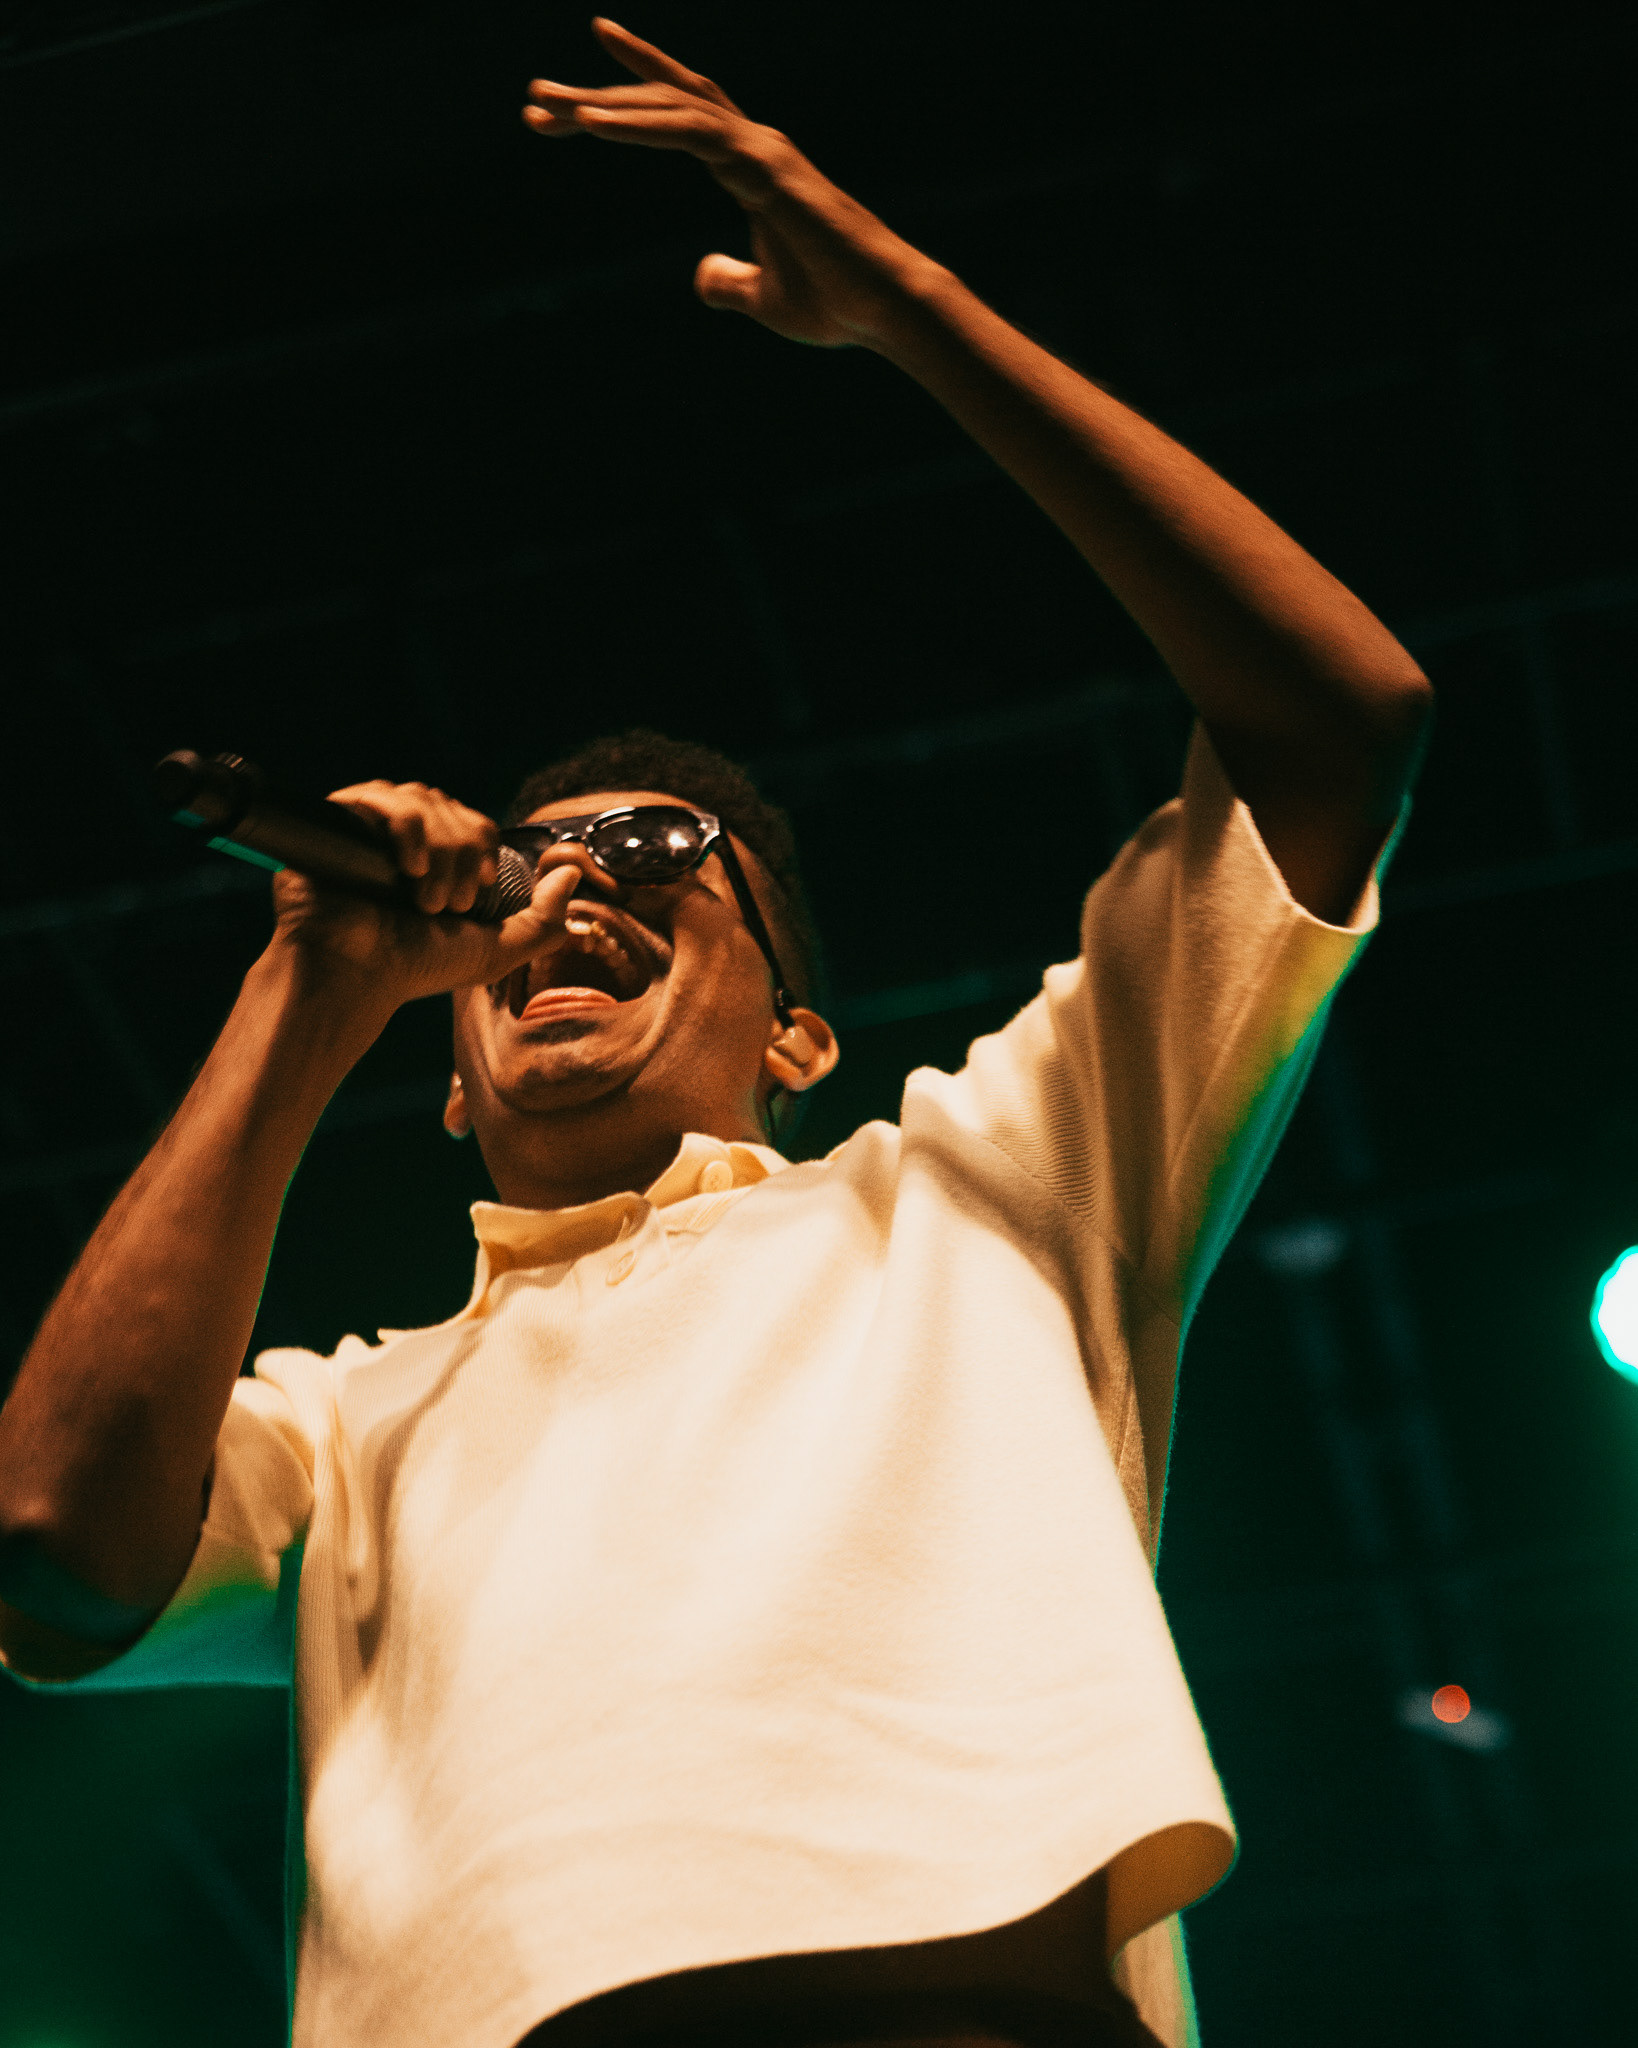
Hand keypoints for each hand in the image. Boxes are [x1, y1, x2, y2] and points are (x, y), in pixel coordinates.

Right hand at [267, 779, 614, 1019]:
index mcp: (437, 862)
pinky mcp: (337, 823)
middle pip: (452, 809)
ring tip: (424, 897)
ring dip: (438, 850)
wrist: (356, 975)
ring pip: (423, 799)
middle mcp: (404, 841)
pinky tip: (407, 865)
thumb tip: (571, 871)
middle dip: (461, 857)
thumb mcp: (495, 950)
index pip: (475, 824)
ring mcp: (369, 830)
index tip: (478, 891)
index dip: (483, 851)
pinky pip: (380, 794)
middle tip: (447, 906)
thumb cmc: (416, 966)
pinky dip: (405, 827)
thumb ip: (543, 919)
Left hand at [523, 18, 941, 349]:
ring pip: (670, 107)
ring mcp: (760, 150)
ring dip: (605, 103)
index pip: (683, 111)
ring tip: (546, 105)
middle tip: (536, 98)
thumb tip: (701, 277)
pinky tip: (591, 124)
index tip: (576, 90)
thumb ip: (730, 283)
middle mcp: (753, 144)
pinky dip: (637, 123)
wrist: (884, 310)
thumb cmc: (836, 304)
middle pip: (664, 102)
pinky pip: (689, 132)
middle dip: (598, 97)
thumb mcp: (763, 300)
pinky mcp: (764, 168)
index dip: (632, 90)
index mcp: (750, 167)